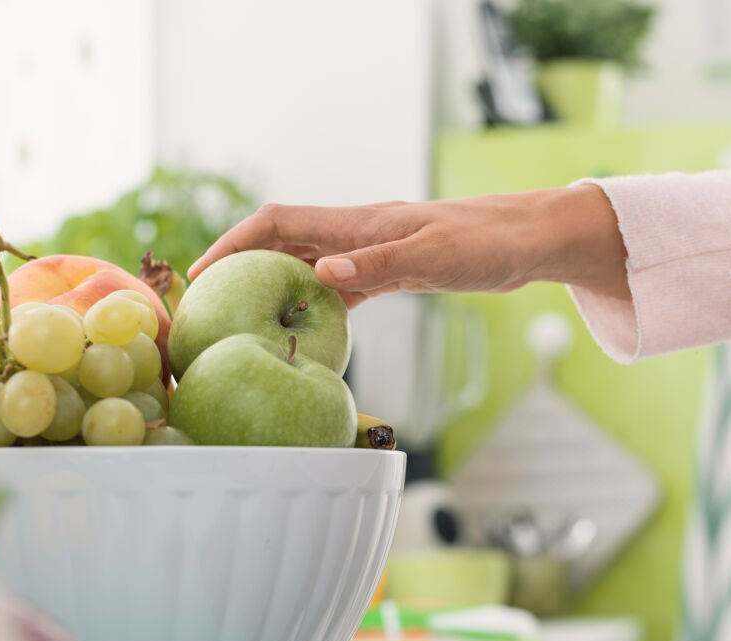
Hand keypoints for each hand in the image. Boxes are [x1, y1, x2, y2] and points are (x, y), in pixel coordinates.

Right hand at [189, 185, 626, 307]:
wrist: (529, 240)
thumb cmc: (487, 243)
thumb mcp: (433, 258)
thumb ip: (376, 266)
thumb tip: (322, 274)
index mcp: (358, 224)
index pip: (278, 223)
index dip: (234, 243)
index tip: (201, 273)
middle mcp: (356, 234)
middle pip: (281, 242)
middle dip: (240, 264)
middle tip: (208, 303)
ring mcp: (370, 252)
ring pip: (305, 264)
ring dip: (271, 284)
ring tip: (241, 316)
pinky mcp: (389, 270)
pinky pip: (336, 286)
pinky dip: (312, 302)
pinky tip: (304, 327)